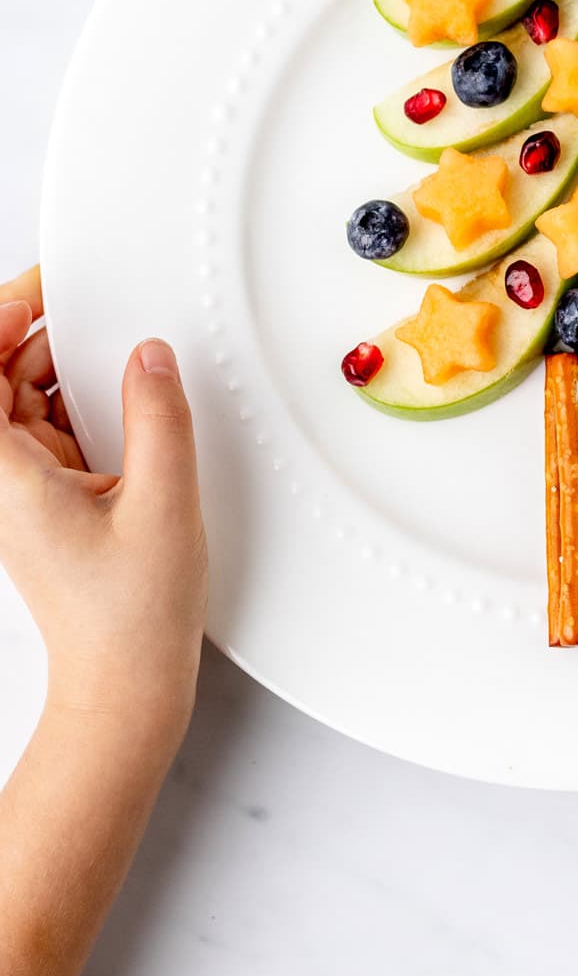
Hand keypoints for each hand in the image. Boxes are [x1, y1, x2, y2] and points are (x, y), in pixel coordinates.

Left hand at [0, 265, 207, 742]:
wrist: (126, 685)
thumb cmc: (128, 620)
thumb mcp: (163, 504)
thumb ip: (158, 418)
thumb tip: (149, 357)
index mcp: (5, 478)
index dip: (1, 320)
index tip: (39, 289)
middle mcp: (2, 481)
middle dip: (31, 332)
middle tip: (78, 299)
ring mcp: (22, 489)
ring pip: (22, 398)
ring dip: (56, 366)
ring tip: (111, 349)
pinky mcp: (48, 498)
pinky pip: (50, 426)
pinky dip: (77, 400)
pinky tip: (121, 396)